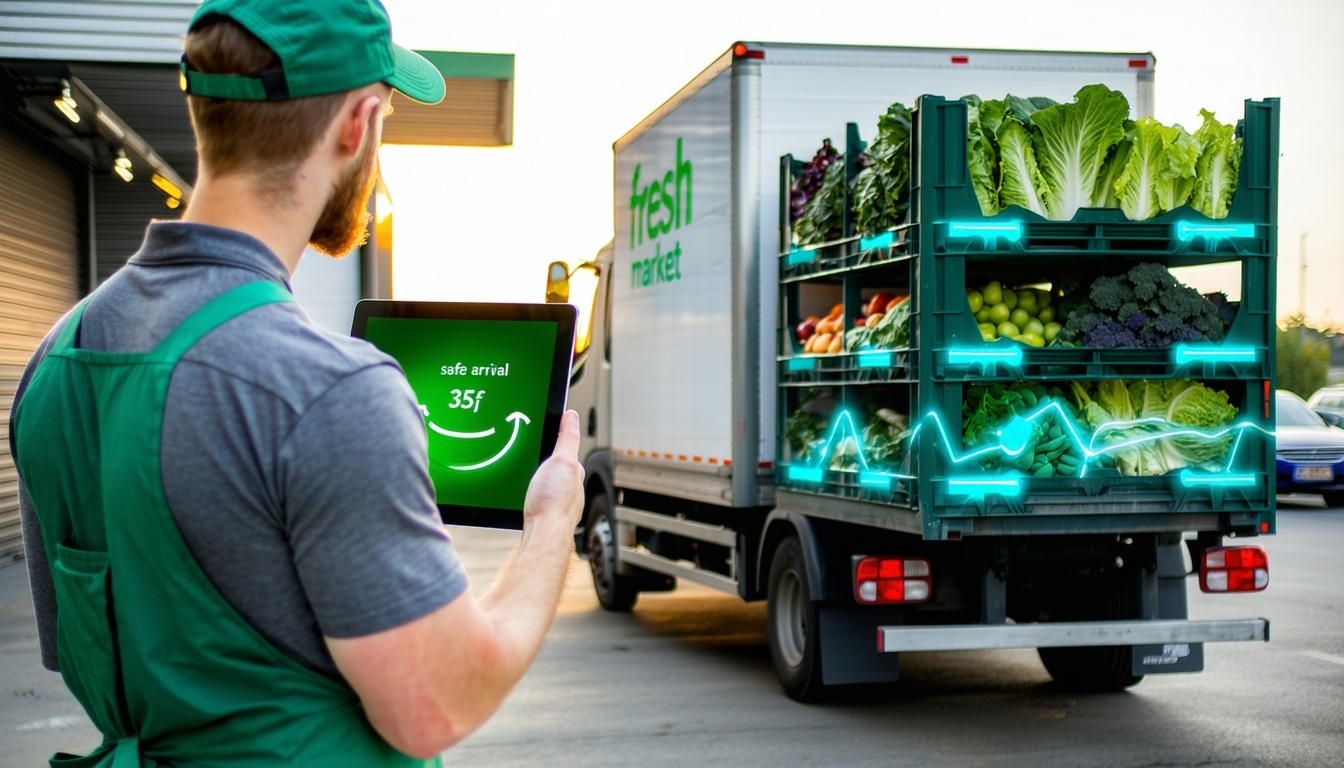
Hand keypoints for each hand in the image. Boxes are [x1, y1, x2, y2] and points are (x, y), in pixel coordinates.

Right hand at [523, 410, 584, 531]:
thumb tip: (572, 416)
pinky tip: (526, 494)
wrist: (544, 534)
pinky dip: (533, 493)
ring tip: (527, 474)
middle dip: (545, 460)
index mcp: (574, 472)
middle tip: (531, 453)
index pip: (567, 450)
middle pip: (556, 467)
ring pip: (548, 483)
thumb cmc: (555, 503)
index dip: (557, 439)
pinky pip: (538, 497)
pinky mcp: (543, 513)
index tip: (546, 430)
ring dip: (538, 479)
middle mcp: (569, 487)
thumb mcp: (563, 461)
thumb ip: (568, 438)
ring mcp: (556, 501)